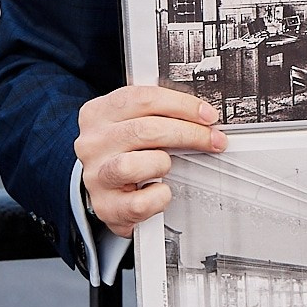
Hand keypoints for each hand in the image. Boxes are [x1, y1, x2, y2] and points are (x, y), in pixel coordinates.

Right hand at [75, 84, 222, 235]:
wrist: (102, 187)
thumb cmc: (123, 152)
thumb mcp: (132, 122)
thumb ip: (159, 113)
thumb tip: (202, 114)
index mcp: (98, 113)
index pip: (143, 99)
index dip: (182, 105)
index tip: (207, 115)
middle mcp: (93, 143)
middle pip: (145, 130)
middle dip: (188, 133)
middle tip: (212, 140)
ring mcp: (96, 176)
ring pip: (133, 165)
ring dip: (161, 163)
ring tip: (167, 166)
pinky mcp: (106, 206)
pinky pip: (139, 203)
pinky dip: (159, 197)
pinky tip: (161, 190)